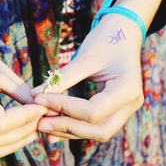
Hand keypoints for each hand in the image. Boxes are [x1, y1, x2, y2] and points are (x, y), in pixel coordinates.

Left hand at [32, 15, 144, 142]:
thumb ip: (62, 79)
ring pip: (97, 132)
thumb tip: (35, 95)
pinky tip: (53, 125)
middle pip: (99, 130)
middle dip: (68, 128)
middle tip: (40, 123)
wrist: (123, 33)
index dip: (63, 108)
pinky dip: (75, 126)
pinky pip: (95, 125)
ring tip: (43, 125)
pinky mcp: (116, 111)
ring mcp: (126, 110)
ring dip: (69, 131)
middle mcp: (131, 105)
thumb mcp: (84, 58)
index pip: (92, 111)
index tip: (39, 99)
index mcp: (127, 89)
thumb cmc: (105, 40)